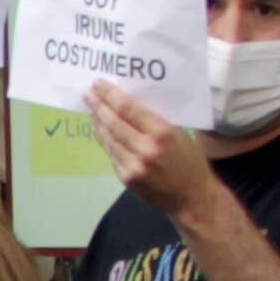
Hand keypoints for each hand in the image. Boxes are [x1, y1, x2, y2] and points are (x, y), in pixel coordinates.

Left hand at [86, 82, 215, 216]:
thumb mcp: (179, 133)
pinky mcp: (126, 178)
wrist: (192, 196)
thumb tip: (127, 103)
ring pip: (108, 138)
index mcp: (163, 132)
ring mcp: (133, 165)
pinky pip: (111, 153)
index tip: (98, 84)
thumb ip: (154, 120)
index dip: (110, 95)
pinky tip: (100, 130)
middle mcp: (146, 148)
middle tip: (87, 94)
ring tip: (91, 109)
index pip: (128, 108)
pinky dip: (104, 139)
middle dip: (97, 106)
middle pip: (113, 122)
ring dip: (97, 122)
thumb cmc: (189, 160)